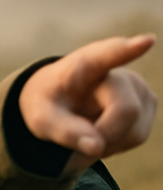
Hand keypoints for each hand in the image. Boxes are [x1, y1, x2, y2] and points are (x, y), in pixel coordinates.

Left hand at [19, 34, 156, 174]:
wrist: (59, 101)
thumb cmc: (48, 104)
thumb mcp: (41, 119)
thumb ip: (64, 132)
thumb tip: (96, 148)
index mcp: (85, 65)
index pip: (109, 54)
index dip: (128, 50)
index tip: (146, 41)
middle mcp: (119, 72)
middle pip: (126, 111)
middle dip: (103, 135)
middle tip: (76, 139)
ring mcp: (139, 87)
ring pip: (134, 131)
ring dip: (106, 144)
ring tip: (85, 130)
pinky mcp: (148, 104)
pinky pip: (136, 137)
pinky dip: (114, 144)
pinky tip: (99, 131)